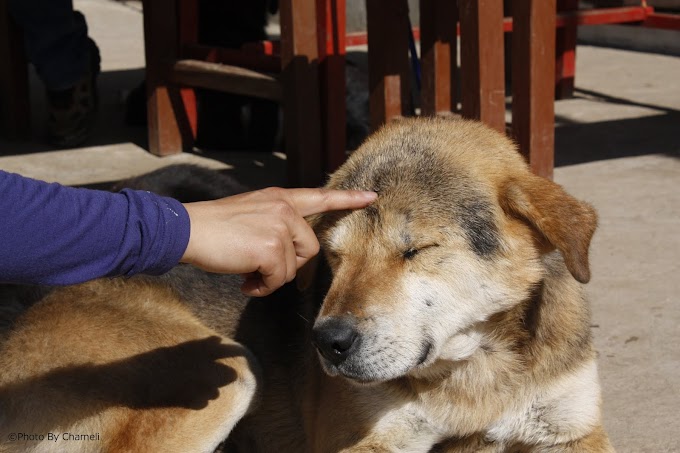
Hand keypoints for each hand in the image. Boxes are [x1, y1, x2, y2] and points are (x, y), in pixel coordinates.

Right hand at [181, 187, 376, 296]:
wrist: (186, 230)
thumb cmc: (213, 228)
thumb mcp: (251, 214)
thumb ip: (274, 225)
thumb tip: (285, 256)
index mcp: (279, 198)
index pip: (320, 196)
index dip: (347, 199)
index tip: (371, 197)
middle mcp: (284, 209)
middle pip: (310, 249)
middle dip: (289, 266)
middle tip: (261, 270)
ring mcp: (279, 226)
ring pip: (293, 267)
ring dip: (271, 278)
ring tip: (247, 274)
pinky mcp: (270, 247)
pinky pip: (279, 279)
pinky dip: (262, 287)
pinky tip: (245, 281)